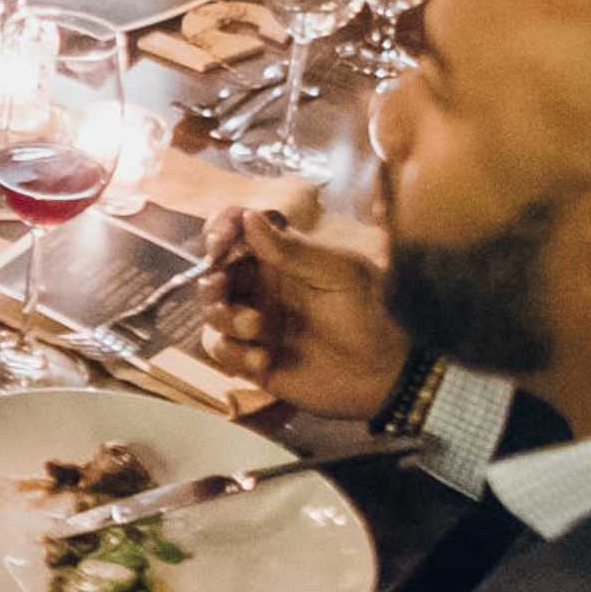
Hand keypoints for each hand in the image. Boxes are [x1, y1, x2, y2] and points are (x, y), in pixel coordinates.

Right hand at [197, 211, 411, 416]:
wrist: (380, 374)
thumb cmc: (368, 315)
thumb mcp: (338, 274)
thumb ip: (292, 250)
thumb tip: (248, 216)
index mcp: (281, 256)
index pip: (237, 229)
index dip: (219, 229)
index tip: (219, 244)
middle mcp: (261, 285)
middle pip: (214, 271)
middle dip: (214, 281)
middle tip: (222, 289)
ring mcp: (253, 320)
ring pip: (211, 310)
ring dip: (226, 318)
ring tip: (259, 329)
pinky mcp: (249, 356)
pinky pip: (219, 348)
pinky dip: (234, 353)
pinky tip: (264, 362)